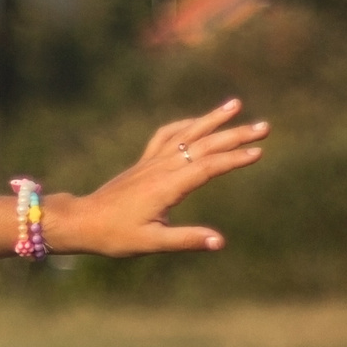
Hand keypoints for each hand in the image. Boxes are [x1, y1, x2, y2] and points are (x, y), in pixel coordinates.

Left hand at [52, 98, 267, 256]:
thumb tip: (220, 242)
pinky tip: (198, 121)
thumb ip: (185, 239)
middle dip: (235, 135)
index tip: (258, 152)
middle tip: (265, 127)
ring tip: (235, 104)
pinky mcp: (143, 163)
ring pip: (186, 135)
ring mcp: (151, 162)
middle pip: (203, 146)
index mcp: (165, 187)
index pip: (207, 168)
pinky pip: (166, 136)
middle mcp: (160, 168)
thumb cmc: (114, 235)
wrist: (81, 221)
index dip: (233, 159)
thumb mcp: (150, 243)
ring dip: (212, 119)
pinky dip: (184, 125)